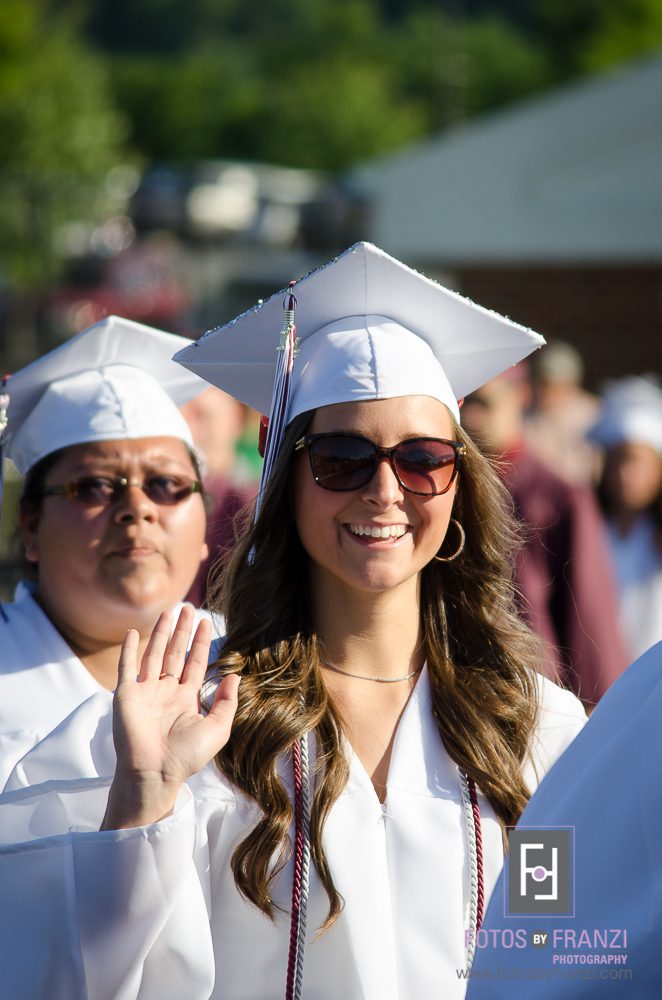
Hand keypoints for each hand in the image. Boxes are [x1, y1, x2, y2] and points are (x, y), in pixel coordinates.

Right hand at [101, 606, 239, 829]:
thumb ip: (226, 702)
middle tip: (187, 608)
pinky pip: (127, 667)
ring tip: (168, 612)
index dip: (200, 642)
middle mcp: (165, 692)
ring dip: (160, 633)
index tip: (204, 621)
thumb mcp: (217, 728)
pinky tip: (131, 632)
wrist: (155, 772)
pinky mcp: (126, 695)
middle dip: (181, 631)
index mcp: (186, 698)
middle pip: (175, 653)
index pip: (194, 662)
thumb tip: (236, 675)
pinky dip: (127, 649)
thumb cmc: (186, 756)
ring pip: (153, 654)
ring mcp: (145, 692)